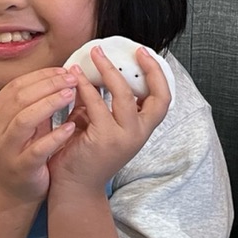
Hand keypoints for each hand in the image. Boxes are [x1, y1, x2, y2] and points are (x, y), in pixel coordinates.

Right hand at [0, 68, 78, 205]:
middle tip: (72, 79)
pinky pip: (37, 149)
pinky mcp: (21, 167)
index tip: (64, 70)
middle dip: (48, 85)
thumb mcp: (26, 124)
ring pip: (25, 120)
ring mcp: (6, 149)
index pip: (16, 86)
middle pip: (20, 98)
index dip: (41, 75)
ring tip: (71, 95)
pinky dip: (55, 136)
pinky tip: (71, 127)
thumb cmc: (24, 151)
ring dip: (50, 104)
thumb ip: (36, 103)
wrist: (14, 191)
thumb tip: (61, 76)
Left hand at [50, 46, 170, 192]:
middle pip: (156, 96)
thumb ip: (98, 101)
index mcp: (141, 129)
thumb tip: (92, 70)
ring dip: (109, 70)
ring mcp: (124, 137)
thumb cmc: (83, 155)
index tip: (144, 54)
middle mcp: (139, 134)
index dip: (158, 75)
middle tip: (131, 50)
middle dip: (148, 69)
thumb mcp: (97, 123)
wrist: (74, 187)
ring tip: (95, 55)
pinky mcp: (104, 139)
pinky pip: (96, 103)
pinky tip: (75, 75)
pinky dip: (86, 86)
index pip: (162, 100)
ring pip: (124, 95)